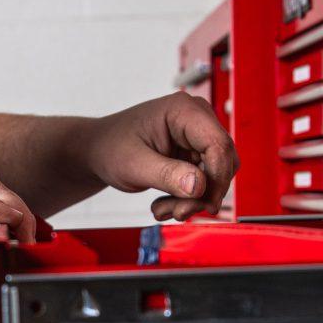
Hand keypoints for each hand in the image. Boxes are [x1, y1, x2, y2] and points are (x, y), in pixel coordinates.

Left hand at [84, 93, 238, 221]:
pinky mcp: (193, 153)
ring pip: (215, 176)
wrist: (99, 150)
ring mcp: (196, 136)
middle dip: (203, 193)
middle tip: (178, 212)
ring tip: (164, 208)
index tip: (206, 205)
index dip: (218, 178)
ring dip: (193, 199)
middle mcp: (196, 119)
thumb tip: (199, 186)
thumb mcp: (135, 165)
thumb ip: (167, 175)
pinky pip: (204, 181)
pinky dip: (187, 198)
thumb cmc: (111, 147)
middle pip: (223, 161)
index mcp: (183, 110)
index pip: (219, 144)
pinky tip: (165, 204)